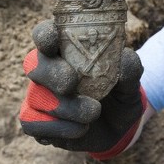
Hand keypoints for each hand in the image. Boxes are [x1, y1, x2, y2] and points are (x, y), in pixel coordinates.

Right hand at [19, 20, 146, 159]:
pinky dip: (58, 127)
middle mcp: (47, 70)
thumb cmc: (119, 93)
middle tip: (71, 82)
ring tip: (93, 112)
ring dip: (65, 106)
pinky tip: (81, 128)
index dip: (44, 35)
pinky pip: (32, 123)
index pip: (45, 35)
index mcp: (65, 50)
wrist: (118, 127)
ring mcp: (39, 96)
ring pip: (37, 96)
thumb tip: (125, 57)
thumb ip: (129, 68)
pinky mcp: (36, 121)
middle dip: (51, 73)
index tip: (52, 40)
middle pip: (33, 64)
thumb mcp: (131, 81)